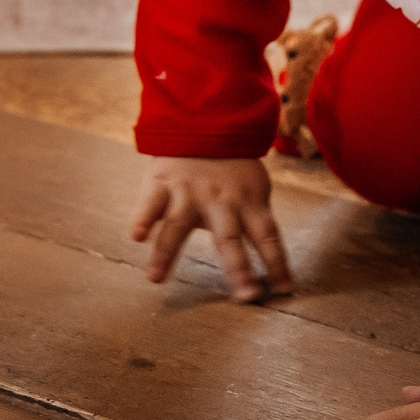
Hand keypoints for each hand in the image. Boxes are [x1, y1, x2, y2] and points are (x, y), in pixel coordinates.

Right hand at [129, 157, 292, 302]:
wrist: (202, 123)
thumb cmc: (232, 170)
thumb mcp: (253, 189)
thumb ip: (256, 222)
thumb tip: (273, 266)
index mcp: (248, 202)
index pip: (268, 236)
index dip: (277, 263)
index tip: (283, 291)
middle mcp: (220, 200)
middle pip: (230, 238)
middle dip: (239, 269)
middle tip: (246, 297)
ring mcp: (189, 191)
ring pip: (178, 224)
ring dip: (166, 252)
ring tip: (156, 279)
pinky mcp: (161, 182)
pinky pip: (150, 202)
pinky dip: (141, 217)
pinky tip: (136, 236)